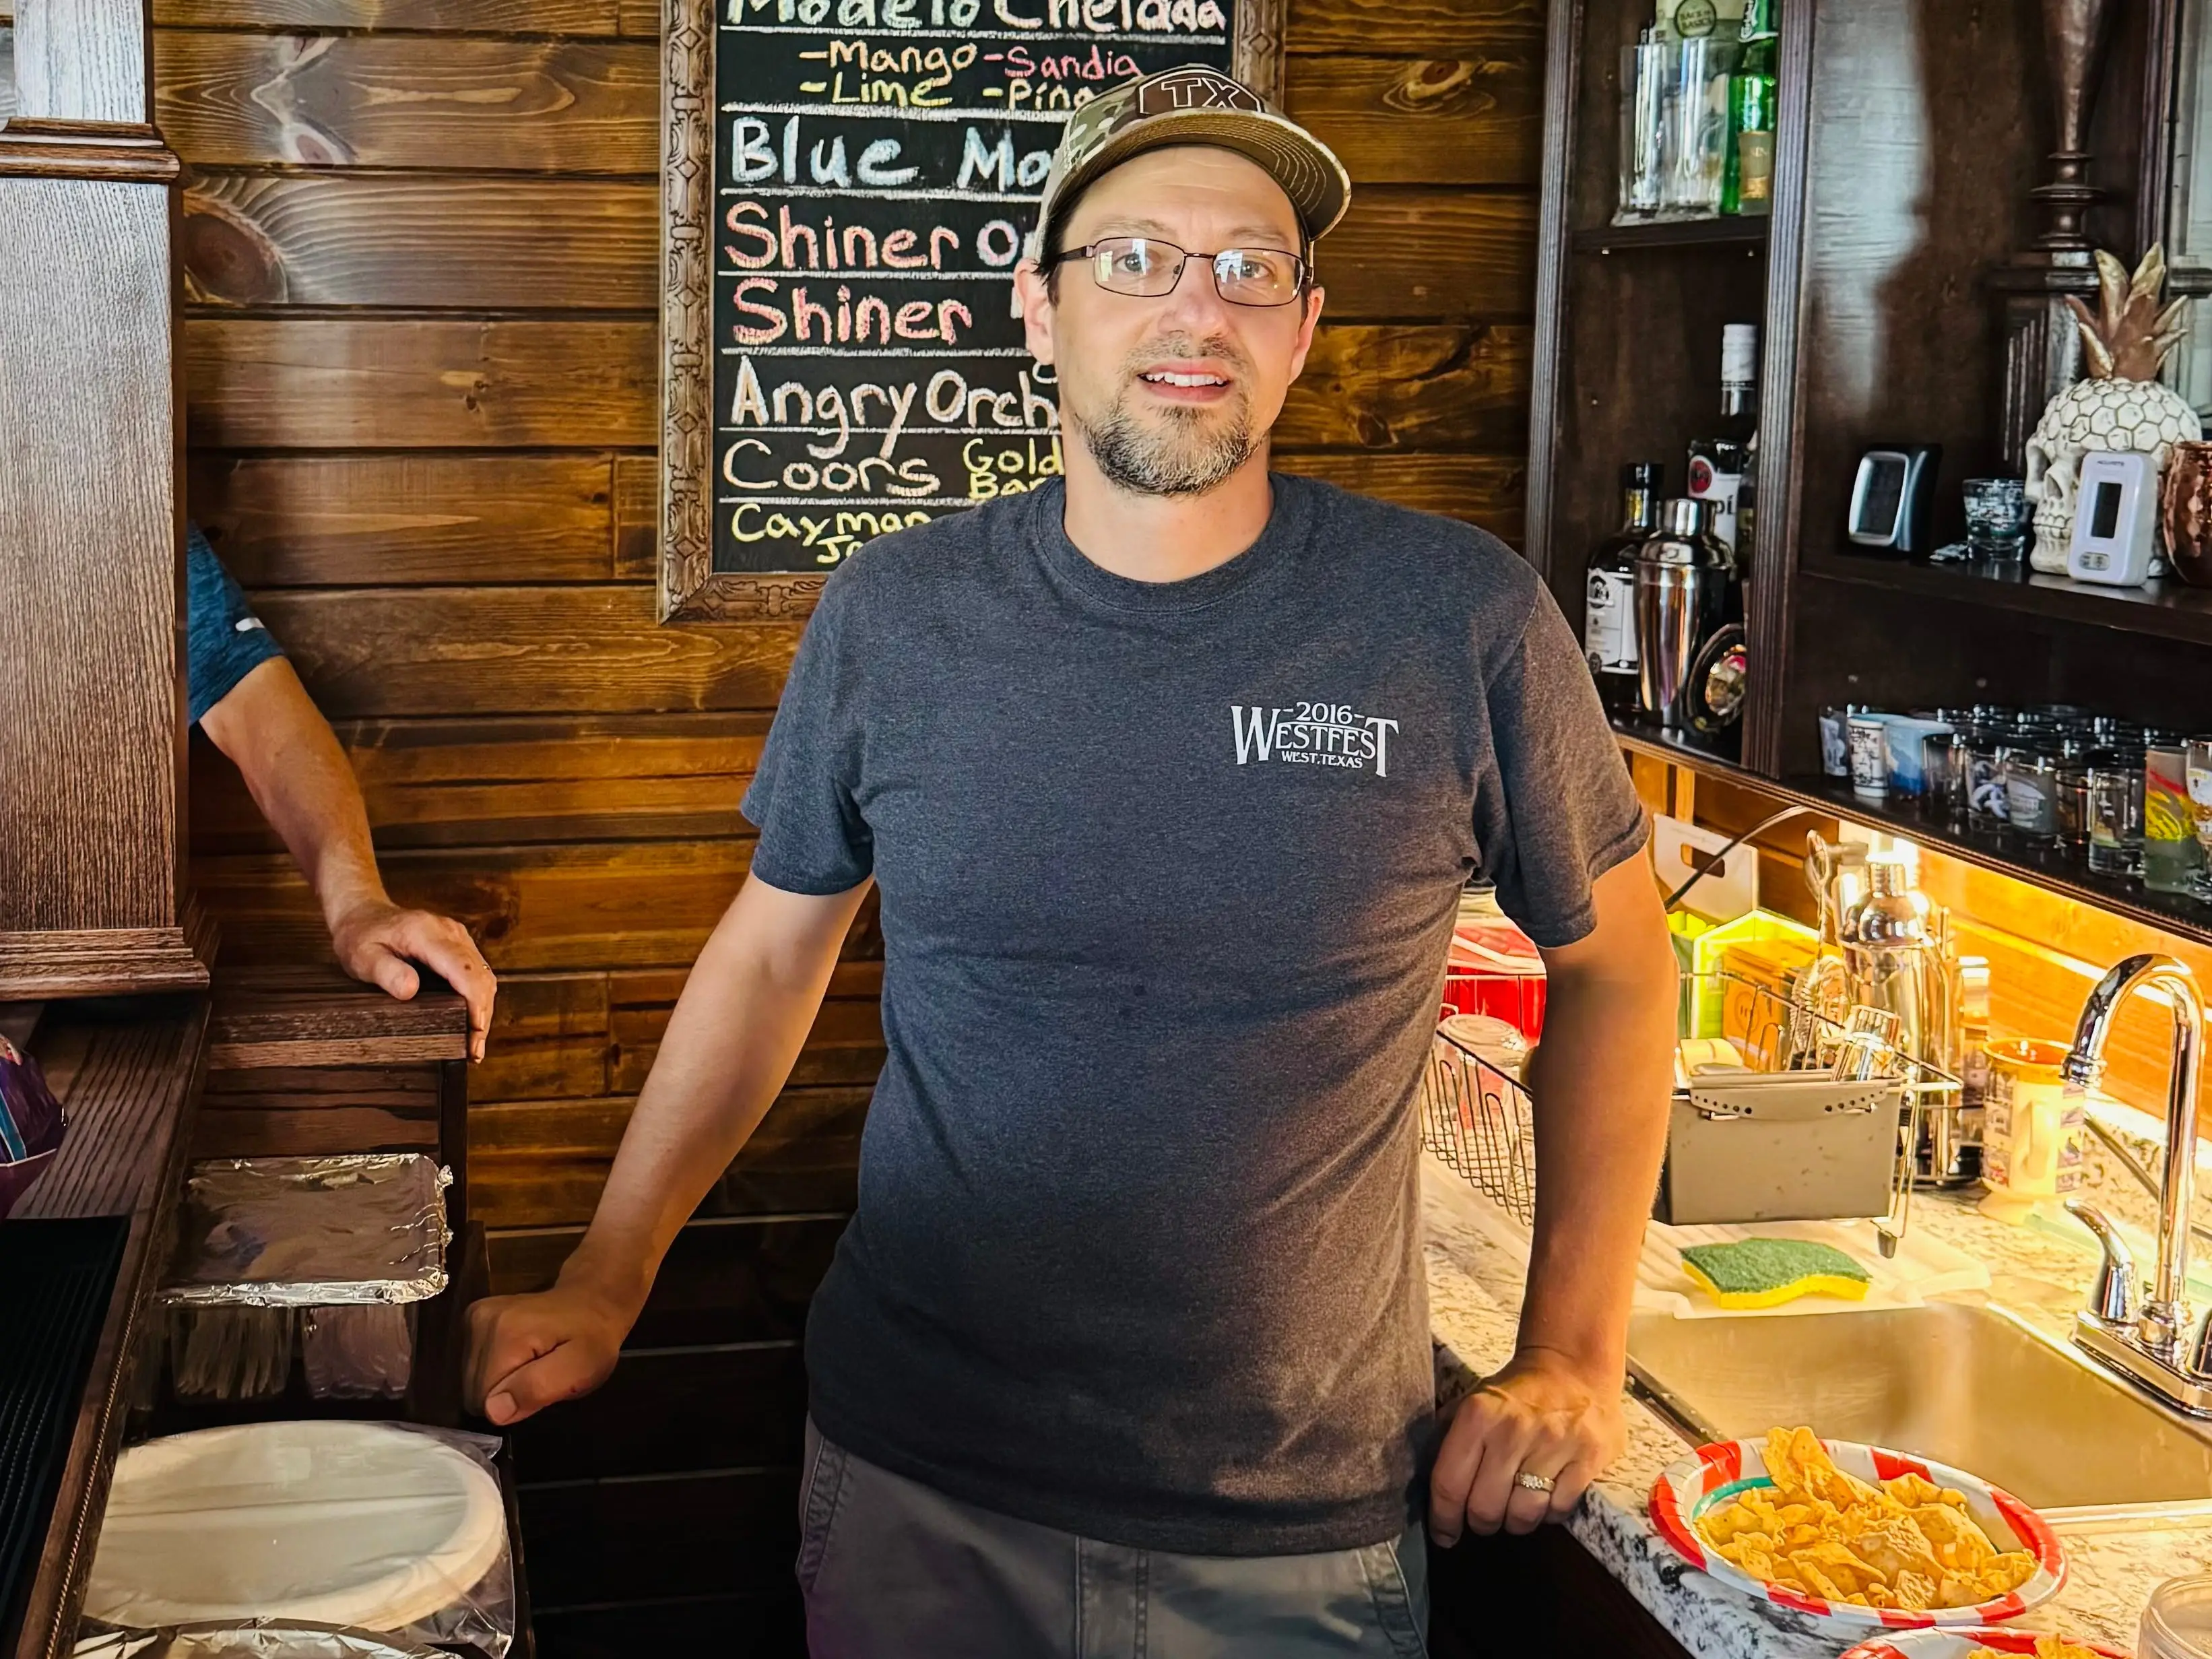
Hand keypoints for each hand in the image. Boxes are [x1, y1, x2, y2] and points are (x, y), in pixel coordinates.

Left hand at [331, 897, 496, 1060]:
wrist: (364, 913)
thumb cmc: (360, 936)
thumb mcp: (362, 956)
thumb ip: (385, 971)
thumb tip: (410, 990)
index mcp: (427, 933)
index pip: (463, 968)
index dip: (474, 1002)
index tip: (475, 1031)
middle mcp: (450, 933)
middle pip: (481, 976)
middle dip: (482, 1015)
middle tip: (474, 1051)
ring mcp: (458, 938)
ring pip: (484, 976)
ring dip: (483, 1010)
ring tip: (475, 1044)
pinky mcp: (460, 946)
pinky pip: (478, 973)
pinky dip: (478, 999)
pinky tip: (471, 1022)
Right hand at [464, 1280, 633, 1425]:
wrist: (592, 1298)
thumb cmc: (593, 1337)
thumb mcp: (582, 1368)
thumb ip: (539, 1388)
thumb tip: (493, 1411)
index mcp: (505, 1333)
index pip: (484, 1399)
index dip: (514, 1404)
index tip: (542, 1387)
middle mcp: (481, 1320)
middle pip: (474, 1389)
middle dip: (506, 1393)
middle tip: (540, 1375)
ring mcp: (475, 1315)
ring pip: (471, 1378)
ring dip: (501, 1381)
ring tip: (532, 1364)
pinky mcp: (474, 1316)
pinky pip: (473, 1362)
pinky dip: (495, 1367)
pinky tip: (519, 1354)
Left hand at [1428, 1345, 1626, 1543]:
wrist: (1573, 1367)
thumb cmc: (1515, 1396)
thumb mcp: (1472, 1404)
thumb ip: (1447, 1440)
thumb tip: (1425, 1489)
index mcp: (1478, 1415)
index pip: (1449, 1484)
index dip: (1443, 1518)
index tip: (1444, 1534)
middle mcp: (1513, 1430)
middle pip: (1485, 1509)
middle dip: (1481, 1522)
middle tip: (1484, 1516)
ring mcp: (1554, 1444)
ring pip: (1524, 1516)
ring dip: (1515, 1522)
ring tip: (1514, 1506)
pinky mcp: (1588, 1456)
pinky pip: (1559, 1510)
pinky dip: (1549, 1513)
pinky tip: (1545, 1496)